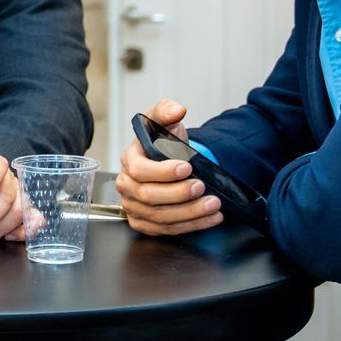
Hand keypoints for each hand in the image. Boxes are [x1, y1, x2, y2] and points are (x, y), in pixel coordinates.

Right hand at [114, 98, 223, 236]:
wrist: (165, 160)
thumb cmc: (161, 141)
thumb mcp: (162, 120)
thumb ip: (166, 110)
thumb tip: (177, 110)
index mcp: (129, 161)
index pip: (140, 171)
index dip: (164, 172)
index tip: (187, 167)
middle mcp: (126, 186)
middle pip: (149, 197)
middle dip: (179, 194)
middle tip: (202, 187)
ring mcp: (133, 207)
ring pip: (160, 217)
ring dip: (190, 213)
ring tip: (213, 204)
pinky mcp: (144, 223)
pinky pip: (166, 229)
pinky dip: (192, 226)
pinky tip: (210, 218)